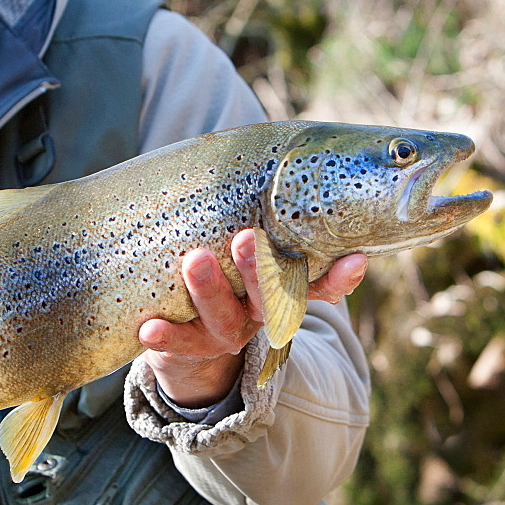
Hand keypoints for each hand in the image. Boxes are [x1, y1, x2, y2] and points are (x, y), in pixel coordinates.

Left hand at [139, 228, 367, 407]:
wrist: (190, 343)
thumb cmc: (223, 277)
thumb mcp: (245, 256)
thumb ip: (258, 223)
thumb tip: (257, 157)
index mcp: (280, 290)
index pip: (318, 284)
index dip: (340, 277)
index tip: (356, 258)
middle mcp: (259, 313)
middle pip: (267, 296)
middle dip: (258, 268)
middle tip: (245, 237)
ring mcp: (225, 331)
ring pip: (223, 316)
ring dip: (210, 290)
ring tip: (196, 261)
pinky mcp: (191, 346)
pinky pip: (179, 343)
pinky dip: (165, 336)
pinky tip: (148, 327)